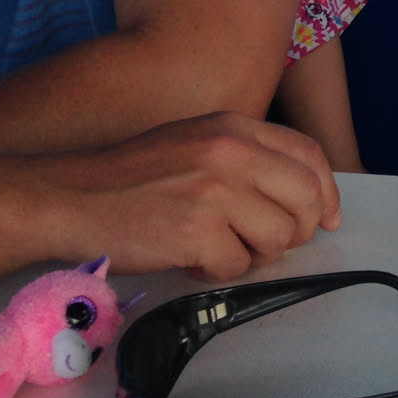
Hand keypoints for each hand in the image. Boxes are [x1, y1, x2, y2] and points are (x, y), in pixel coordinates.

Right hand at [44, 112, 342, 282]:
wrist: (71, 196)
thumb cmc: (133, 176)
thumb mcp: (197, 143)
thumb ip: (249, 160)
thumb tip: (305, 199)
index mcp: (235, 127)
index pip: (309, 156)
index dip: (327, 193)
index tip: (327, 219)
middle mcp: (232, 152)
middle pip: (306, 201)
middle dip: (296, 232)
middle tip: (264, 243)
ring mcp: (216, 191)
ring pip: (278, 239)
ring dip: (253, 254)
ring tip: (217, 246)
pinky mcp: (197, 231)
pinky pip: (237, 266)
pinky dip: (216, 270)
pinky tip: (189, 257)